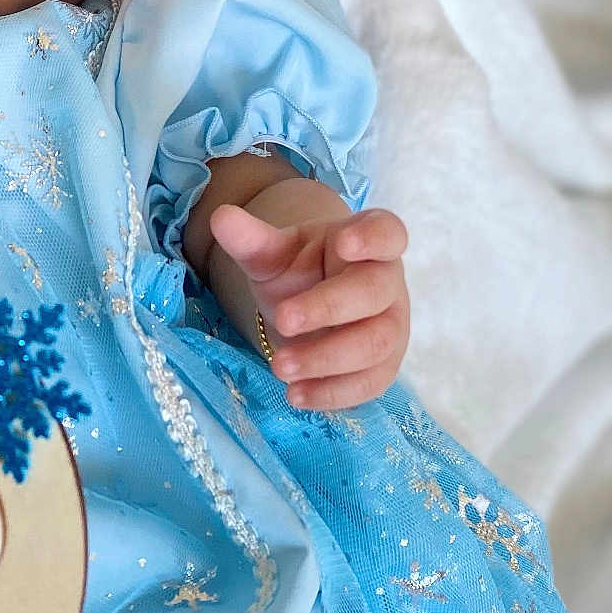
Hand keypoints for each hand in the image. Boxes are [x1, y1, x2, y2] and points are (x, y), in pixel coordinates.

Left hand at [208, 204, 409, 409]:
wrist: (307, 306)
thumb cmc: (299, 271)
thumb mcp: (272, 253)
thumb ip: (251, 237)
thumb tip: (221, 217)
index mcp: (365, 241)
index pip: (387, 232)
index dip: (372, 238)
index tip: (344, 243)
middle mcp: (387, 282)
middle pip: (374, 293)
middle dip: (328, 308)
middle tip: (282, 320)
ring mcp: (391, 326)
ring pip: (375, 344)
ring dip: (326, 358)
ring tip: (279, 366)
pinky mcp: (383, 366)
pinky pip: (369, 384)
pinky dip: (332, 393)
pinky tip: (296, 395)